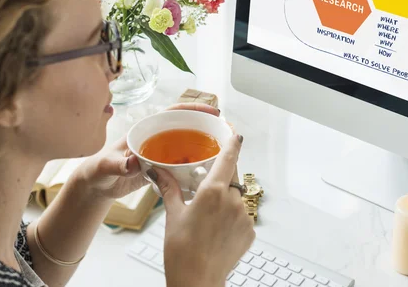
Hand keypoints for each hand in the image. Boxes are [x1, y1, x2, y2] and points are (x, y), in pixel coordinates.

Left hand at [75, 103, 220, 199]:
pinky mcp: (162, 169)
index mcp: (146, 129)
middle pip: (186, 127)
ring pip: (187, 146)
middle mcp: (156, 138)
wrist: (96, 187)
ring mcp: (161, 153)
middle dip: (206, 126)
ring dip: (204, 147)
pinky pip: (183, 164)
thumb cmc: (98, 171)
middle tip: (226, 132)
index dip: (194, 109)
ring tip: (223, 151)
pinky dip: (196, 166)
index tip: (212, 111)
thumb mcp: (107, 166)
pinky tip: (207, 172)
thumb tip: (133, 161)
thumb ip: (119, 164)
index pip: (173, 112)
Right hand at [148, 134, 254, 286]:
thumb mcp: (173, 215)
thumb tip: (157, 171)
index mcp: (213, 191)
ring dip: (226, 200)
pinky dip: (232, 217)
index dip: (233, 144)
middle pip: (233, 177)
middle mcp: (232, 201)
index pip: (228, 158)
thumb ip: (169, 188)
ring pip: (237, 197)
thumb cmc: (182, 251)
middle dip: (223, 177)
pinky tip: (217, 230)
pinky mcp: (250, 231)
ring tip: (209, 217)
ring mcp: (244, 216)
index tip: (236, 134)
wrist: (197, 281)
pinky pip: (242, 215)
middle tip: (208, 188)